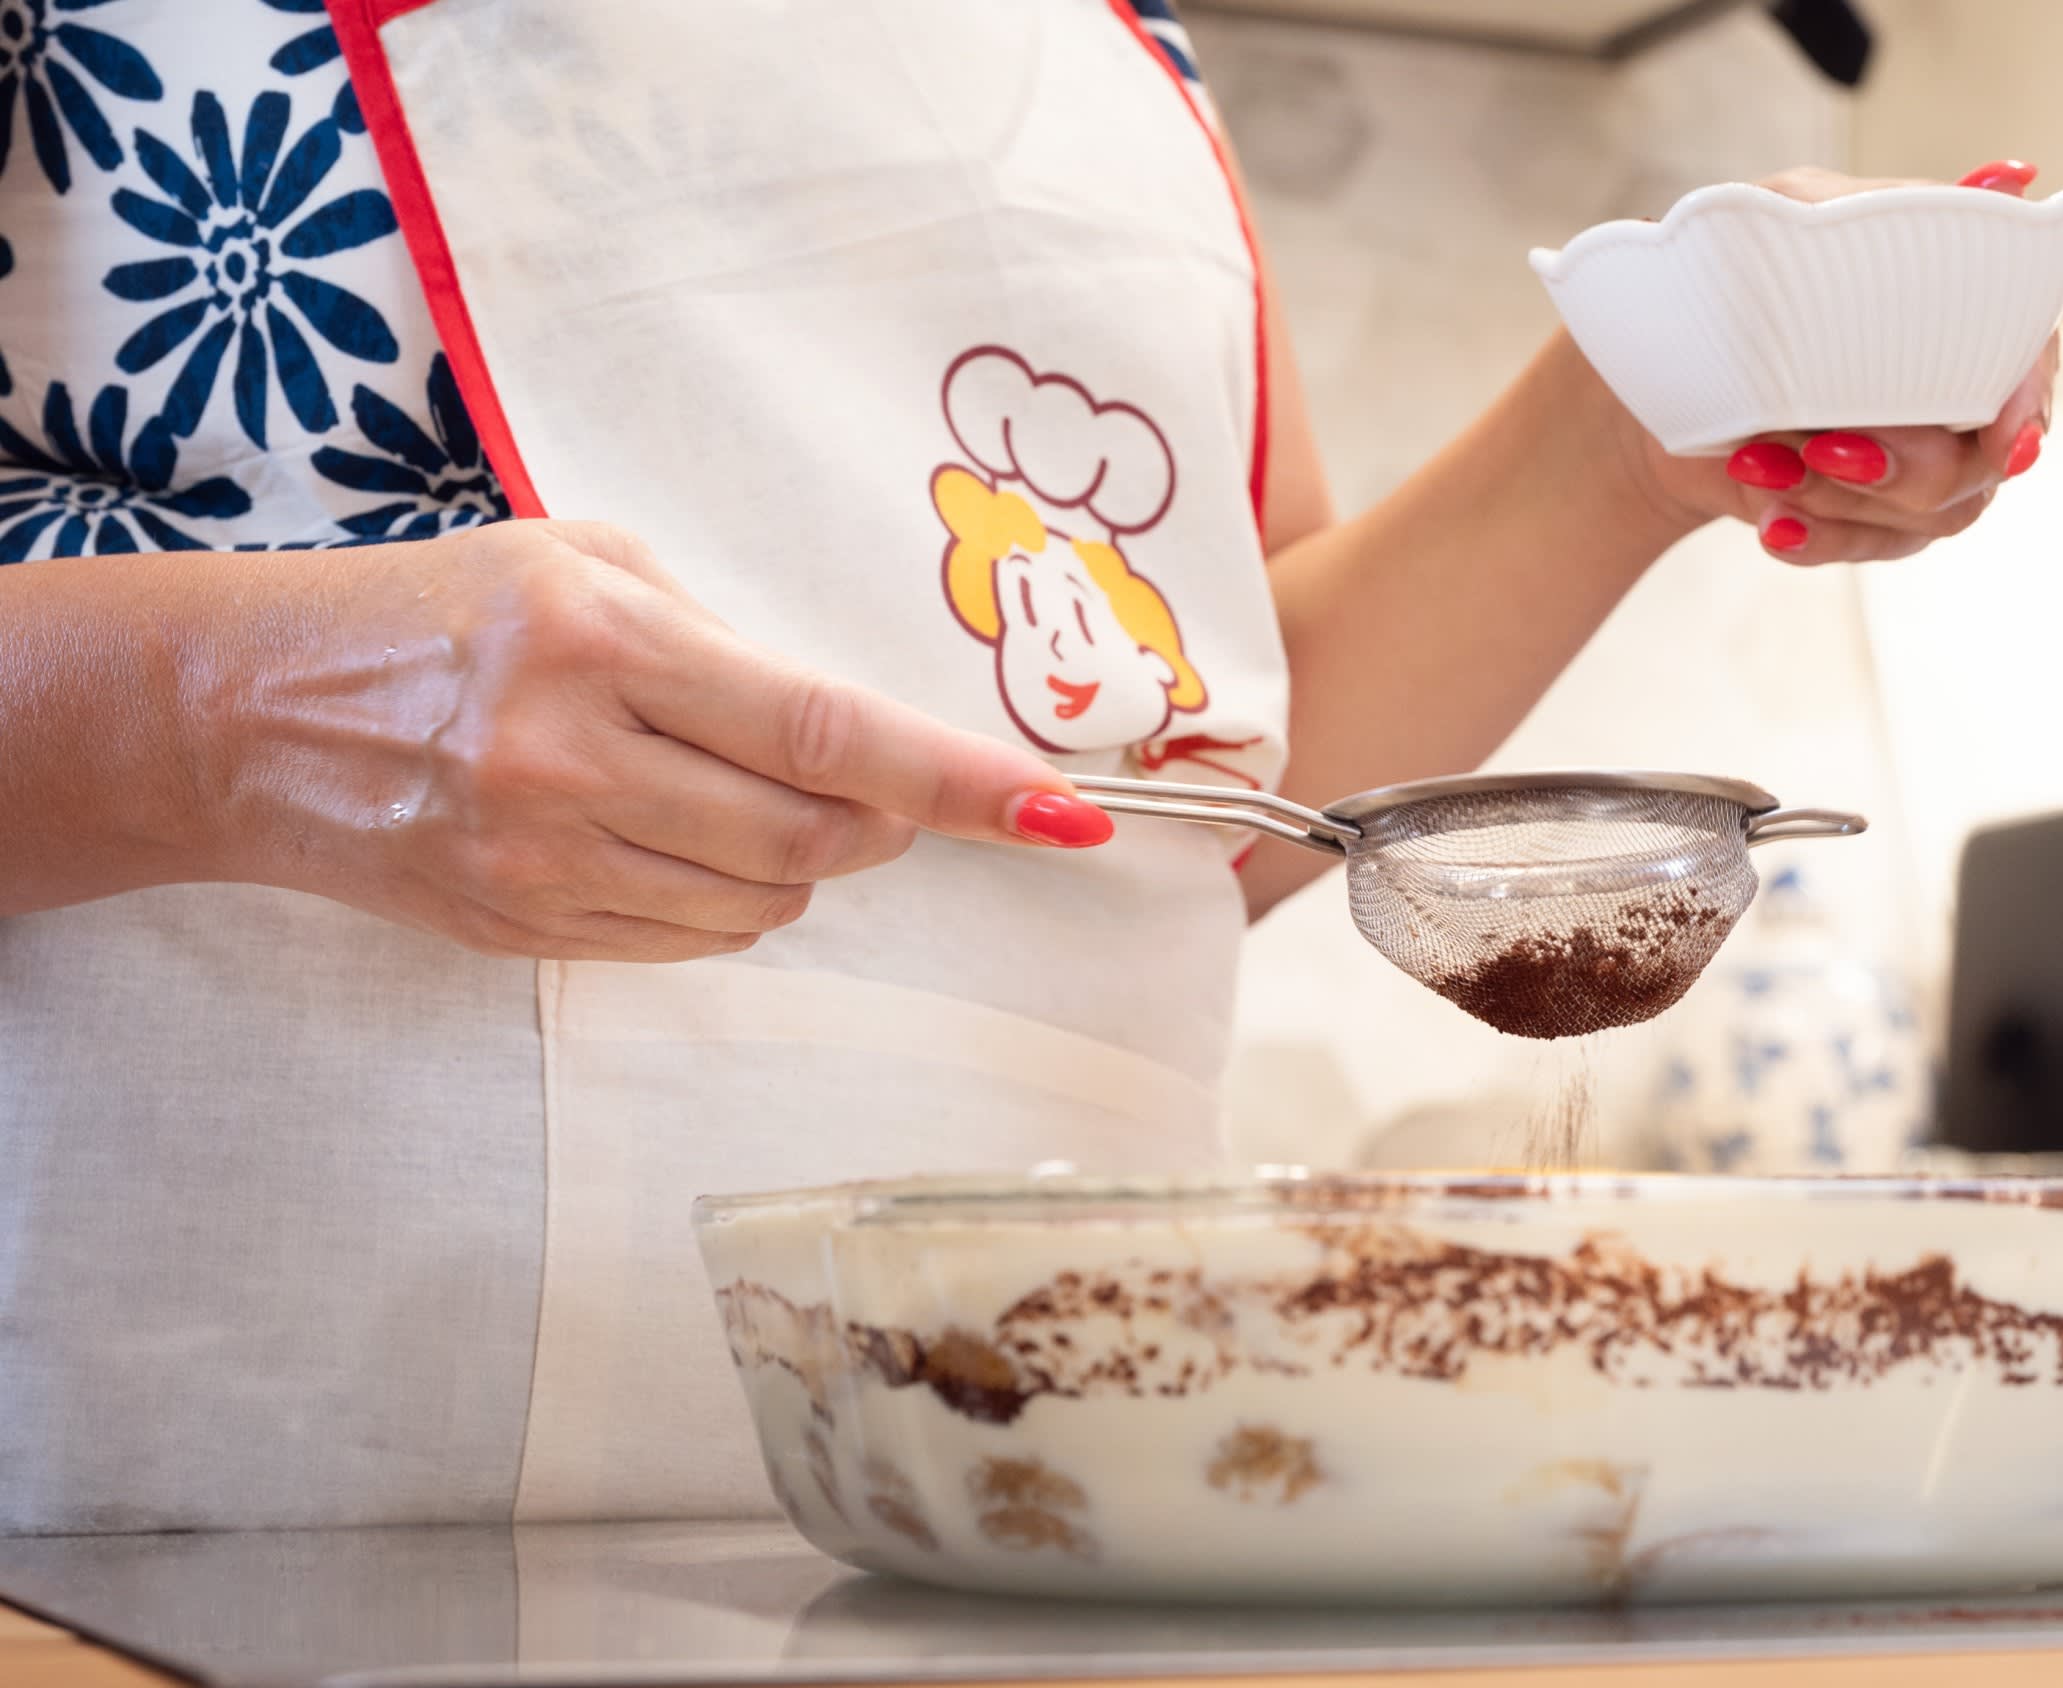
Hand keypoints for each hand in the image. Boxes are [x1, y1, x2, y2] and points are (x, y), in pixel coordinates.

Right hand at [201, 520, 1102, 961]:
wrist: (245, 712)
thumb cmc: (441, 611)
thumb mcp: (585, 564)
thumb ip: (724, 640)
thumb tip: (858, 732)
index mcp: (601, 641)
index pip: (822, 728)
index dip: (955, 780)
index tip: (1057, 813)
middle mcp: (572, 758)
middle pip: (813, 835)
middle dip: (878, 821)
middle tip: (869, 786)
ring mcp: (542, 859)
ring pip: (764, 900)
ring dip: (799, 860)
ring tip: (733, 793)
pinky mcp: (520, 928)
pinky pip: (692, 941)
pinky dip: (726, 901)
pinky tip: (673, 841)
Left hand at [1627, 161, 2058, 564]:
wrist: (1655, 381)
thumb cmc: (1729, 278)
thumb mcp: (1783, 217)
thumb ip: (1876, 207)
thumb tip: (2009, 179)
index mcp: (1959, 306)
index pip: (2031, 359)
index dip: (2025, 401)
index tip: (2003, 434)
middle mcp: (1958, 387)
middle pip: (1984, 460)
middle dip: (1905, 467)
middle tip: (1825, 445)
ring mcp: (1924, 459)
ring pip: (1935, 512)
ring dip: (1845, 500)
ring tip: (1761, 465)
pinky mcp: (1877, 514)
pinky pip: (1876, 547)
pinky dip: (1822, 538)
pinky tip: (1773, 523)